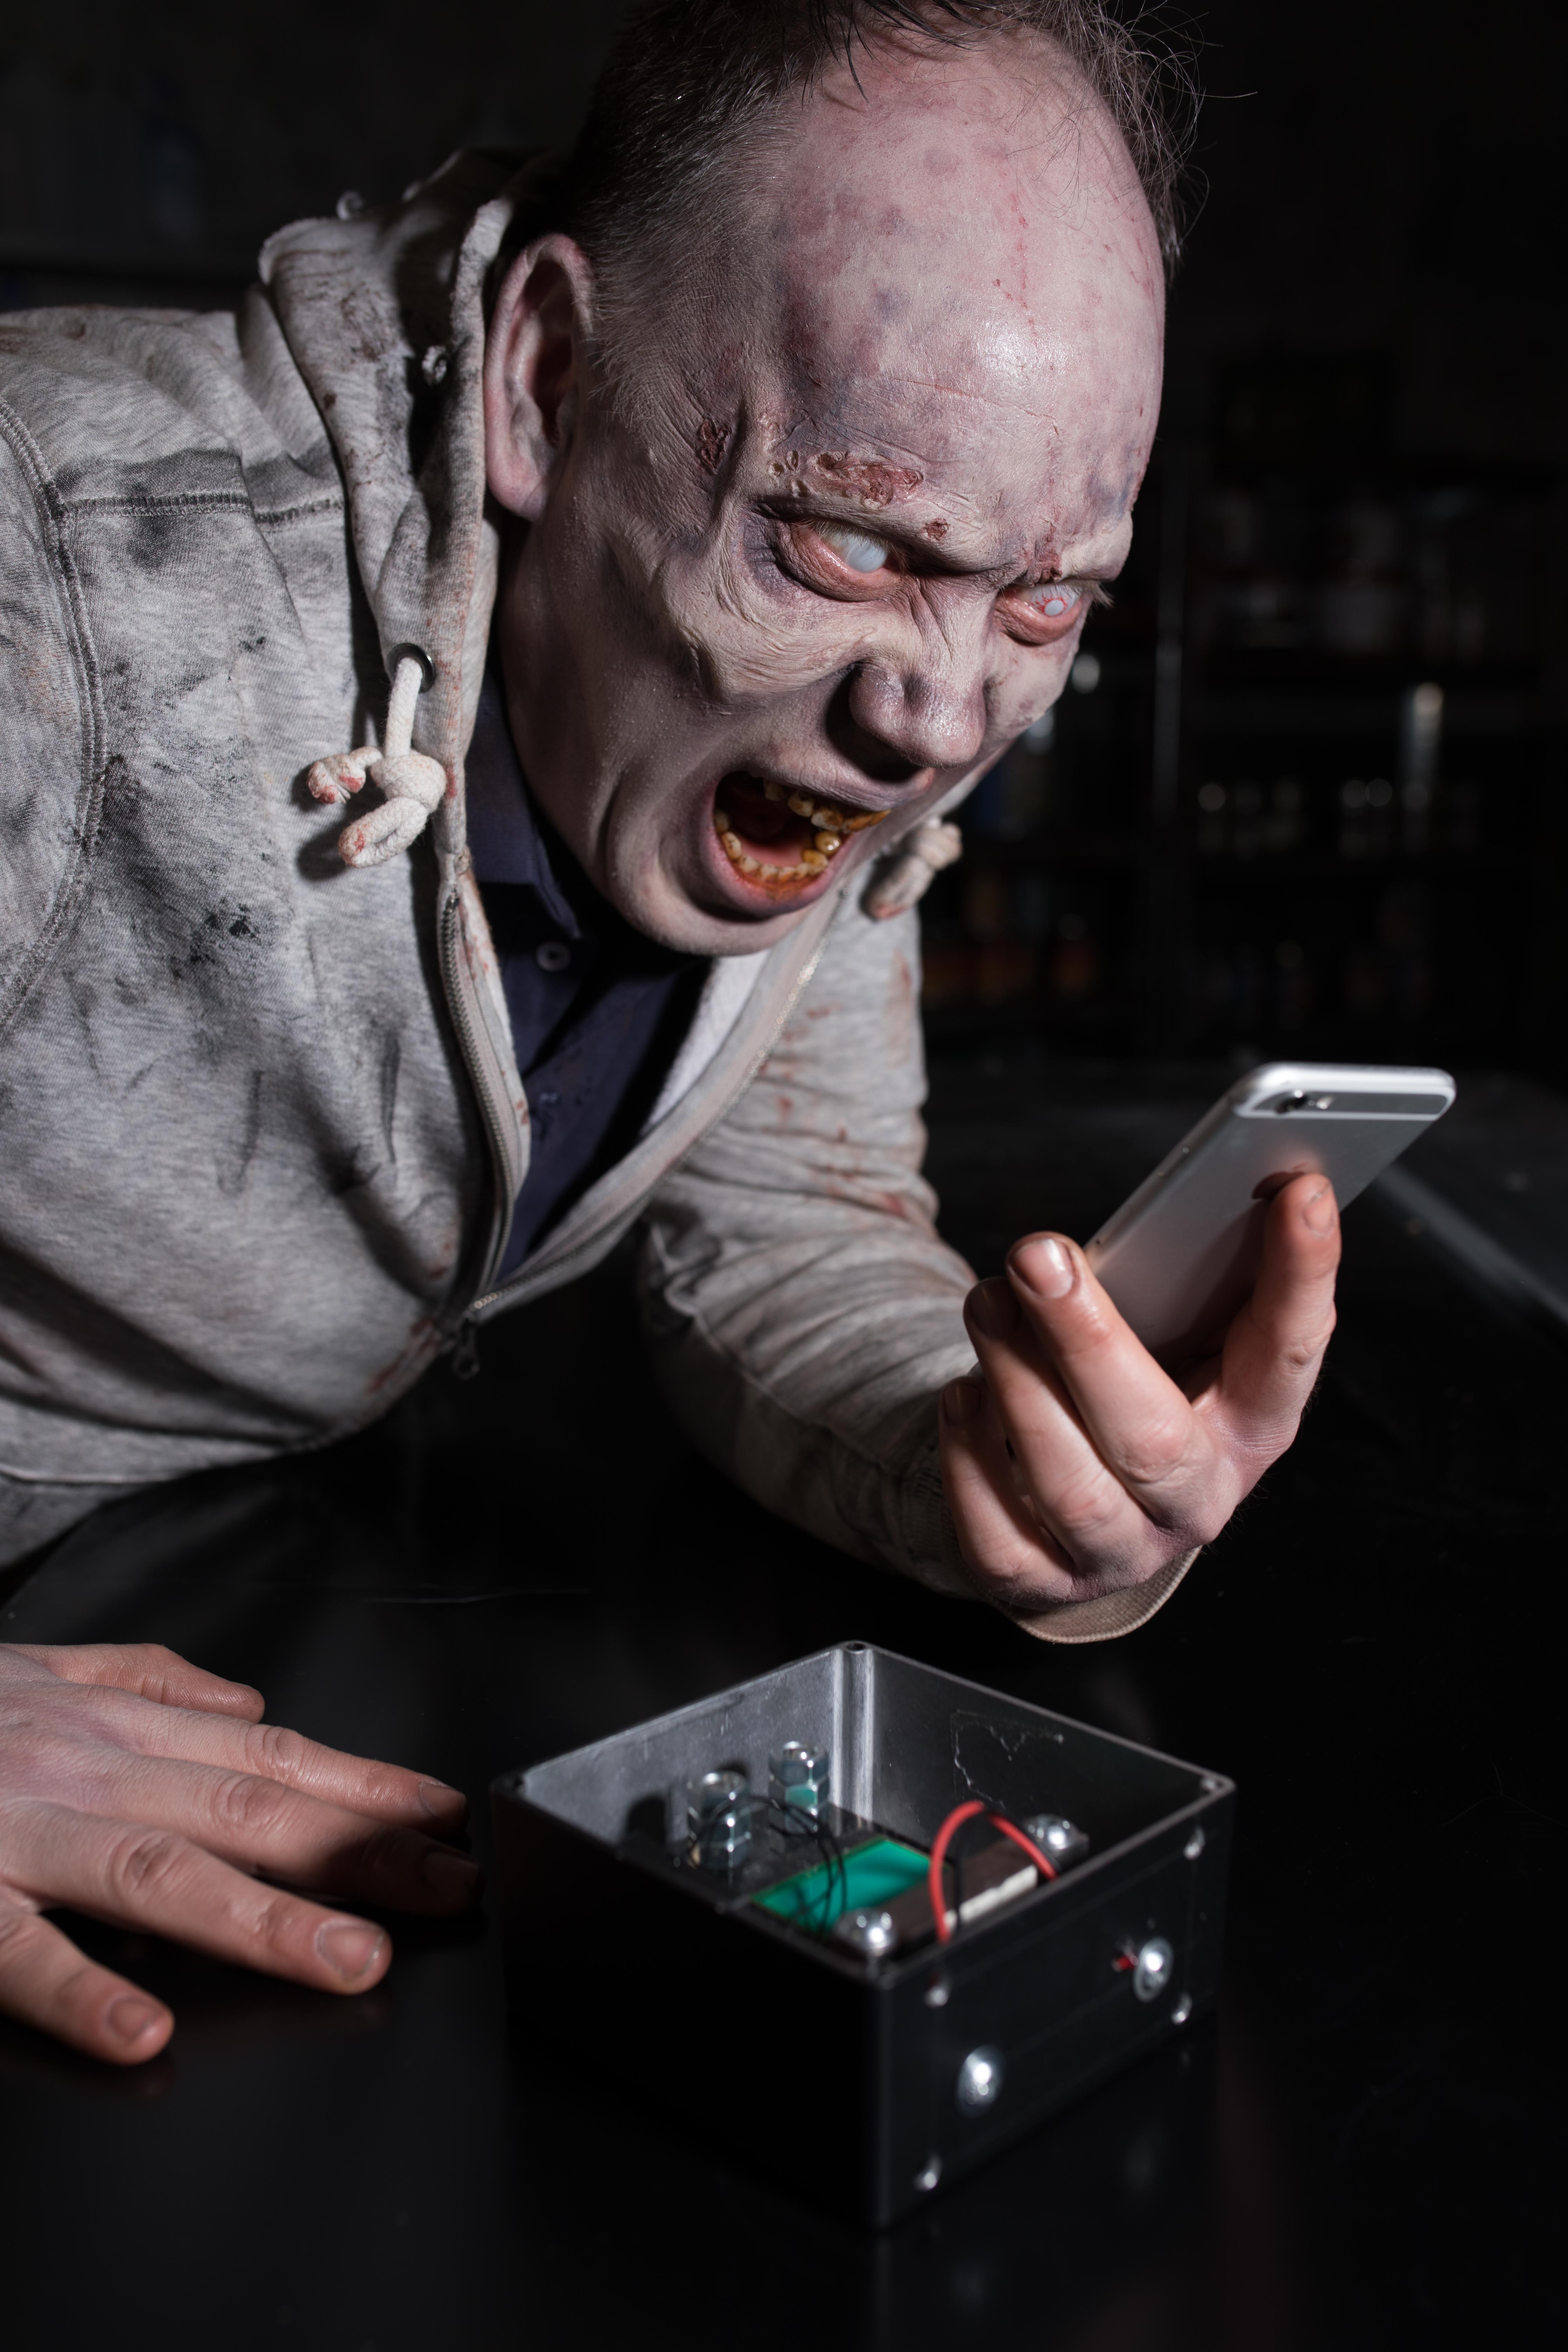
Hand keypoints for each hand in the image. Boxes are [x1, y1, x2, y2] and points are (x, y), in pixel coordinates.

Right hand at [0, 1642, 479, 2063]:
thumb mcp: (40, 1670)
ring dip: (260, 1919)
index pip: (272, 1758)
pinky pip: (17, 1951)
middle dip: (359, 1856)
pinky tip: (142, 2026)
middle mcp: (83, 1770)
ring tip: (347, 1958)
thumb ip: (147, 1679)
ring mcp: (17, 1832)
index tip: (449, 1819)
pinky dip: (81, 1987)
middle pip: (247, 1813)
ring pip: (157, 1872)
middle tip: (446, 1893)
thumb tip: (248, 1704)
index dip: (369, 1788)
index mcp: (110, 1728)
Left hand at [938, 1172, 1339, 1617]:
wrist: (1071, 1509)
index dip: (1302, 1275)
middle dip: (1087, 1339)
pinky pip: (999, 1534)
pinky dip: (970, 1458)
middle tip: (1037, 1255)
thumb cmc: (1130, 1395)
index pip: (1290, 1354)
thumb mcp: (1175, 1340)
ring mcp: (1121, 1552)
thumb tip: (1202, 1194)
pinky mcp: (1042, 1582)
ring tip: (985, 1302)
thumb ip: (1190, 1283)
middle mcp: (1196, 1500)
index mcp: (1251, 1428)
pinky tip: (961, 1395)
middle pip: (1153, 1436)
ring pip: (1070, 1485)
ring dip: (1017, 1382)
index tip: (1299, 1192)